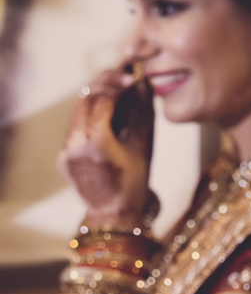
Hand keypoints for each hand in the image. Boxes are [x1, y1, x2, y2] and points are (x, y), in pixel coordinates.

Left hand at [58, 68, 154, 227]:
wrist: (113, 214)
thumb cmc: (134, 183)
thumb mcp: (145, 146)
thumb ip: (143, 113)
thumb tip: (143, 85)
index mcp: (95, 142)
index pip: (102, 99)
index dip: (118, 84)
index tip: (133, 79)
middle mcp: (74, 143)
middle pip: (85, 99)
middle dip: (104, 84)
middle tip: (124, 78)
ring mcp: (65, 149)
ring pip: (77, 110)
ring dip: (96, 97)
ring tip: (117, 92)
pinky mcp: (63, 154)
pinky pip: (75, 125)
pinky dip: (91, 113)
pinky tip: (108, 115)